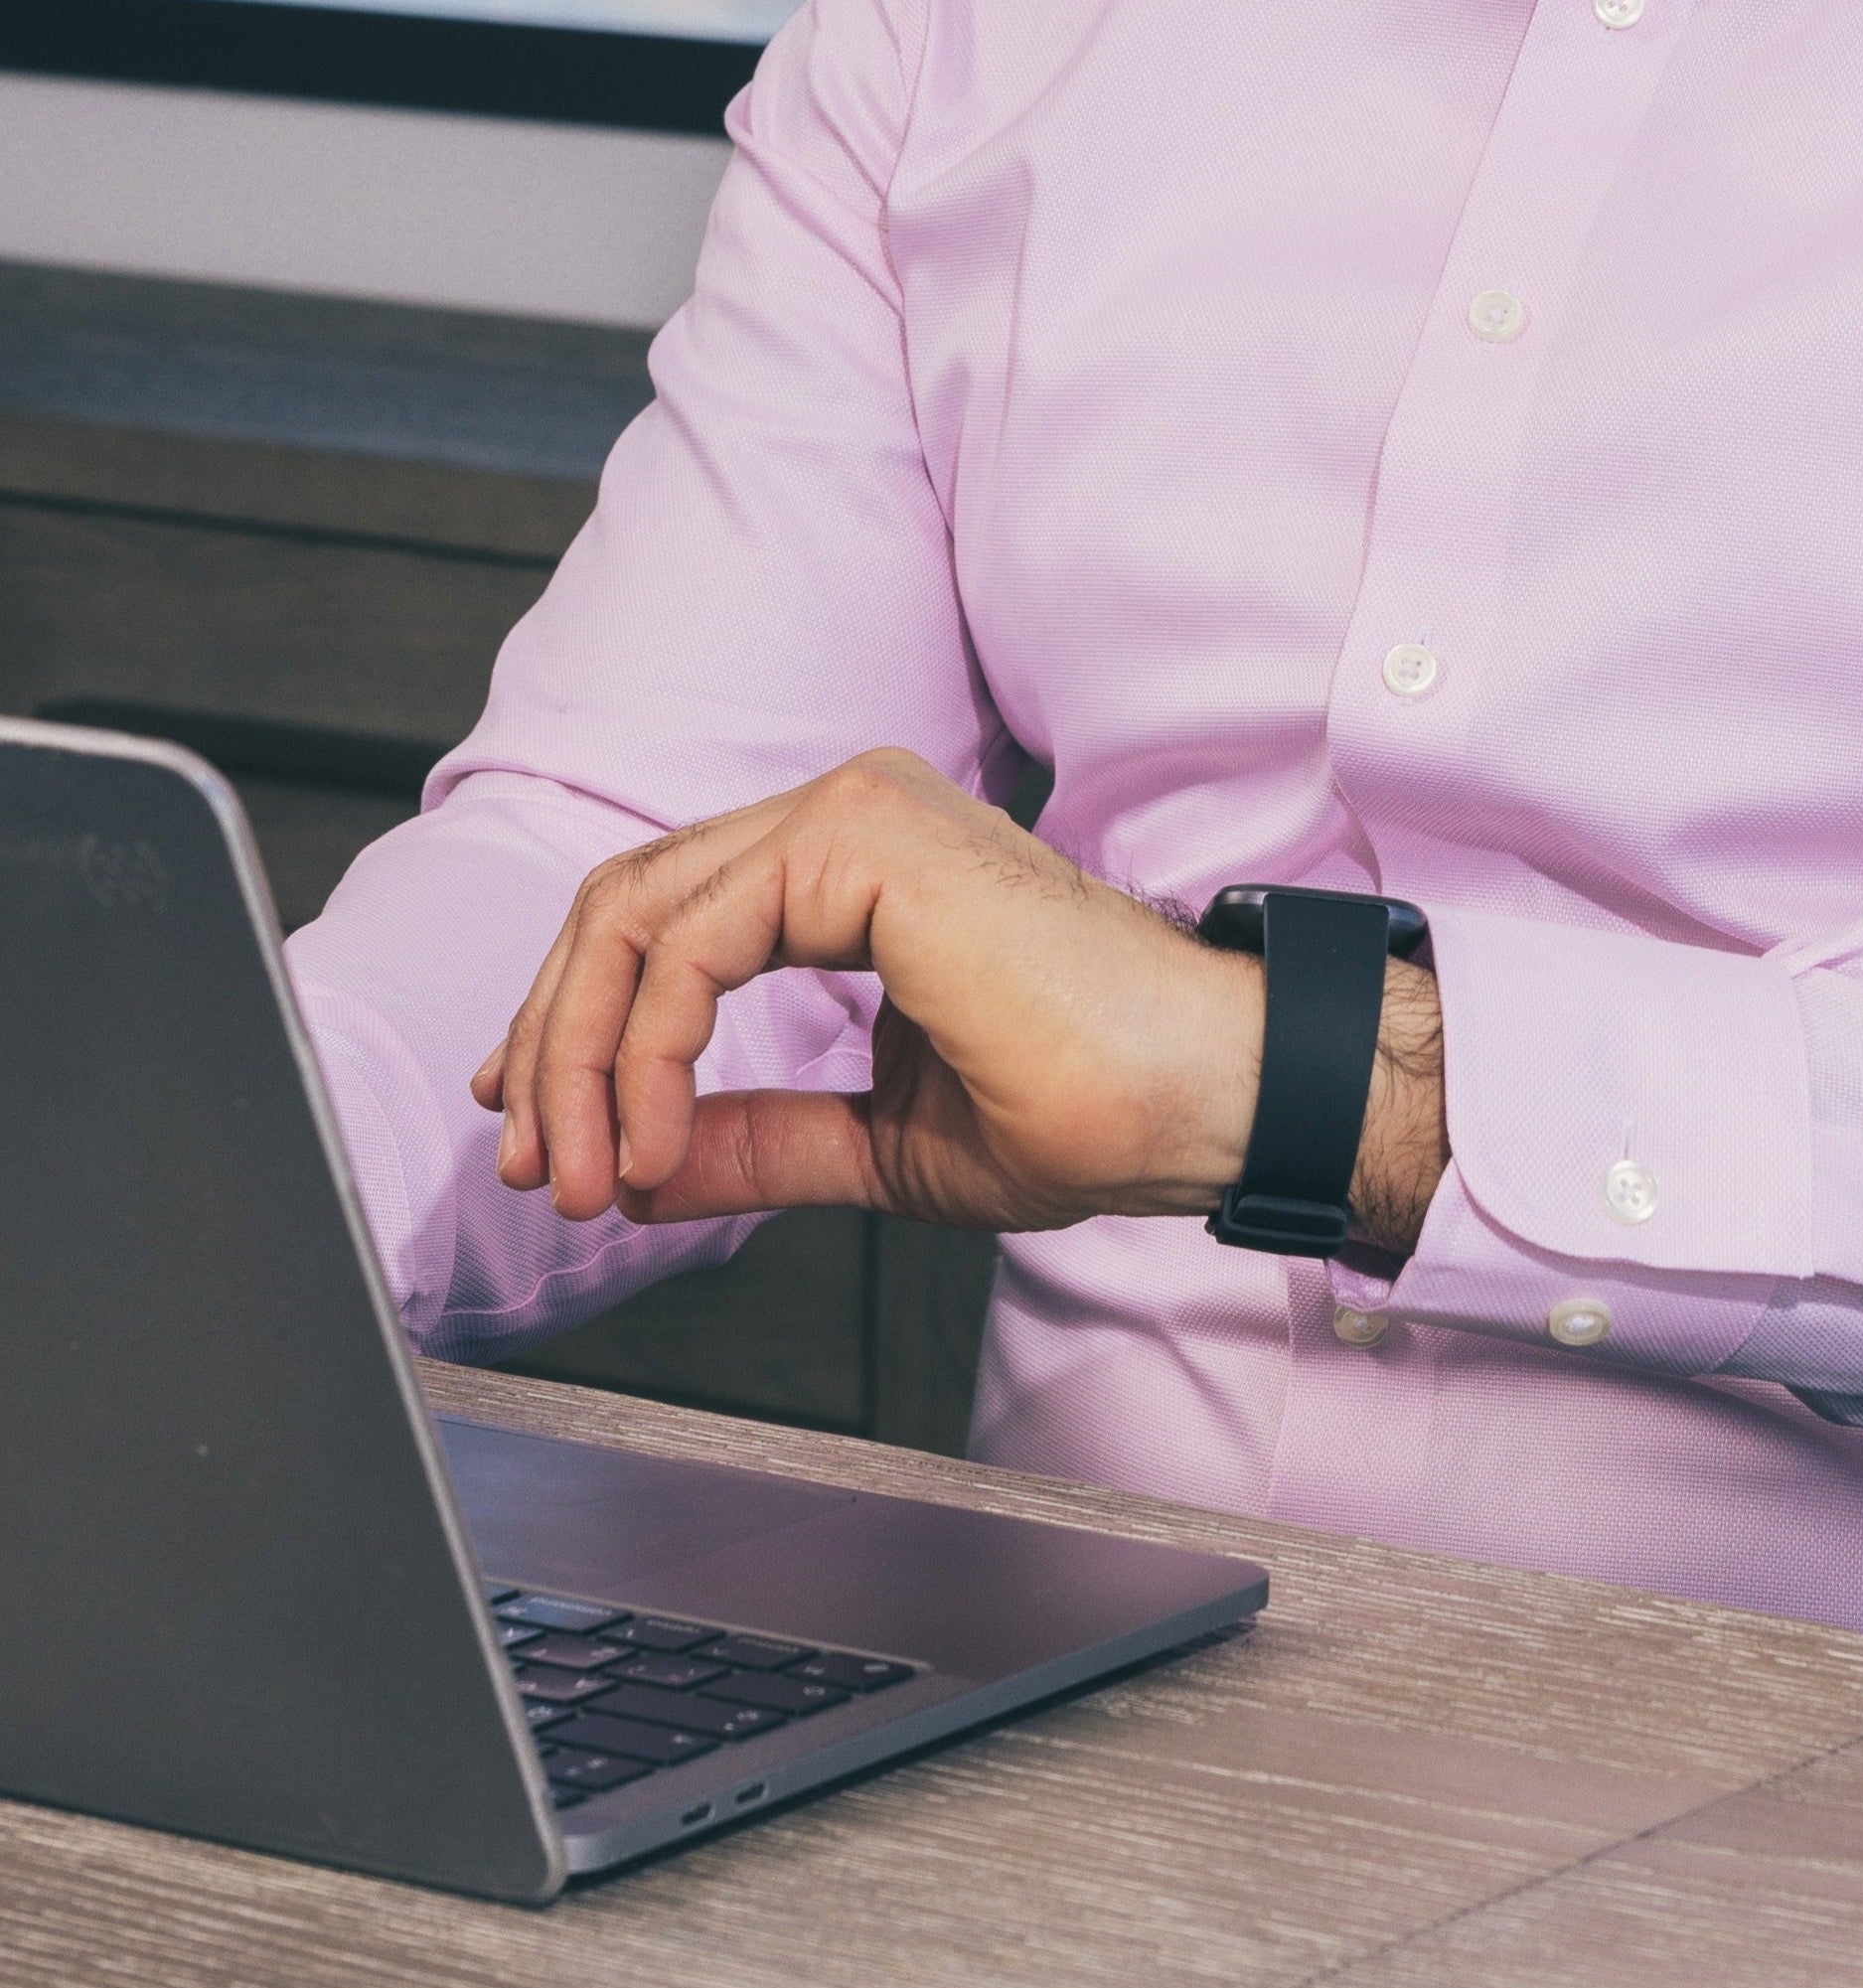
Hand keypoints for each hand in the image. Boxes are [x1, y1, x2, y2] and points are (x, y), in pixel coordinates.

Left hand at [469, 751, 1447, 1253]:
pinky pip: (691, 943)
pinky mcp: (861, 837)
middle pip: (625, 904)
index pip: (664, 919)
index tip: (545, 1137)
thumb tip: (631, 1166)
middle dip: (553, 1048)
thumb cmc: (1090, 1106)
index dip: (578, 1028)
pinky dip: (643, 1049)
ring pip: (634, 912)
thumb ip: (751, 1137)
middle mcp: (846, 815)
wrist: (1199, 1096)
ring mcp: (852, 811)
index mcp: (856, 865)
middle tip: (539, 1174)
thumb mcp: (876, 1141)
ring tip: (581, 1175)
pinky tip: (653, 1140)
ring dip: (579, 1058)